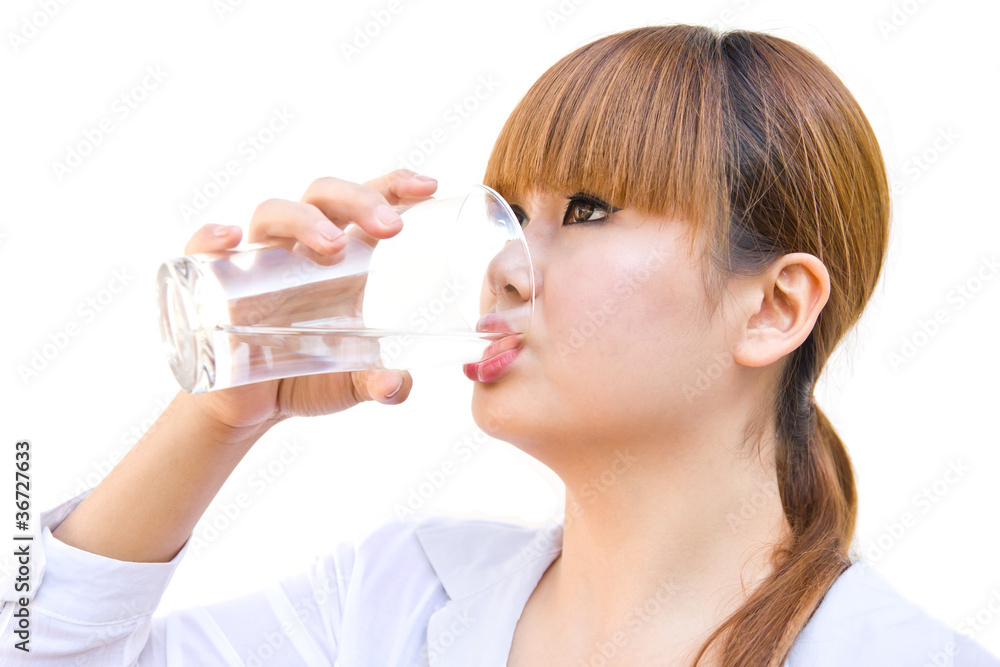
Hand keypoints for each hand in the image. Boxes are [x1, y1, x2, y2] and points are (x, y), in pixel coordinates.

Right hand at [183, 169, 437, 433]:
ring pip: (273, 213)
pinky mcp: (215, 285)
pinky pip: (202, 248)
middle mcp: (299, 250)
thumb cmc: (308, 379)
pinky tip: (229, 238)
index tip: (428, 187)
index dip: (395, 185)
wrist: (250, 409)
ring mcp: (257, 263)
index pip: (367, 203)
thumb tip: (394, 384)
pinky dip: (211, 236)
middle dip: (358, 199)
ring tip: (333, 247)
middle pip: (324, 196)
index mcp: (343, 260)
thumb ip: (380, 384)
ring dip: (304, 219)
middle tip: (389, 227)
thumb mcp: (350, 384)